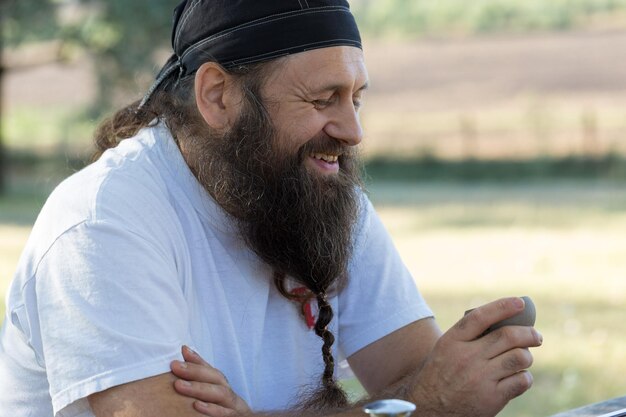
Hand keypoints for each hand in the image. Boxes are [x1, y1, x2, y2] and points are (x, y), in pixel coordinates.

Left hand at [170, 346, 250, 416]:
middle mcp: (229, 395)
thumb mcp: (212, 389)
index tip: (180, 354)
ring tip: (179, 385)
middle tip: (175, 366)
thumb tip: (185, 349)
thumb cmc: (222, 408)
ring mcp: (233, 407)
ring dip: (199, 388)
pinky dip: (212, 410)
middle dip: (195, 372)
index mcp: (223, 387)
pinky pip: (225, 413)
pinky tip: (197, 406)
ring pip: (221, 394)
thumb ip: (199, 371)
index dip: (196, 362)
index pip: (211, 371)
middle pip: (216, 379)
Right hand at [408, 297, 542, 416]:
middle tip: (535, 336)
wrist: (429, 407)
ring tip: (523, 358)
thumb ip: (469, 336)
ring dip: (526, 356)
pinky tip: (518, 377)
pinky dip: (524, 377)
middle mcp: (467, 357)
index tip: (519, 302)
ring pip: (519, 358)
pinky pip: (521, 381)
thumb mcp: (446, 349)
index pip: (480, 317)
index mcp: (453, 341)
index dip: (502, 306)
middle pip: (507, 336)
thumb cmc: (440, 374)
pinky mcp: (492, 398)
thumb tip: (504, 322)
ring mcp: (480, 378)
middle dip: (528, 333)